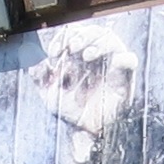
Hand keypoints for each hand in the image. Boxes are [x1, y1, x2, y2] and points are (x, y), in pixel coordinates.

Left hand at [30, 22, 137, 148]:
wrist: (85, 132)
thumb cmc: (70, 111)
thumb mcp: (49, 95)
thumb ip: (40, 77)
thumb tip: (33, 62)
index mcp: (78, 55)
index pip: (73, 34)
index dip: (62, 38)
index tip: (54, 52)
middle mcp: (96, 56)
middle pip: (93, 31)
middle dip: (81, 36)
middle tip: (72, 48)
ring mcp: (111, 65)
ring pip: (111, 39)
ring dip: (98, 42)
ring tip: (86, 55)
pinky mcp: (125, 78)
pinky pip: (130, 60)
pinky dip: (123, 58)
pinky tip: (113, 62)